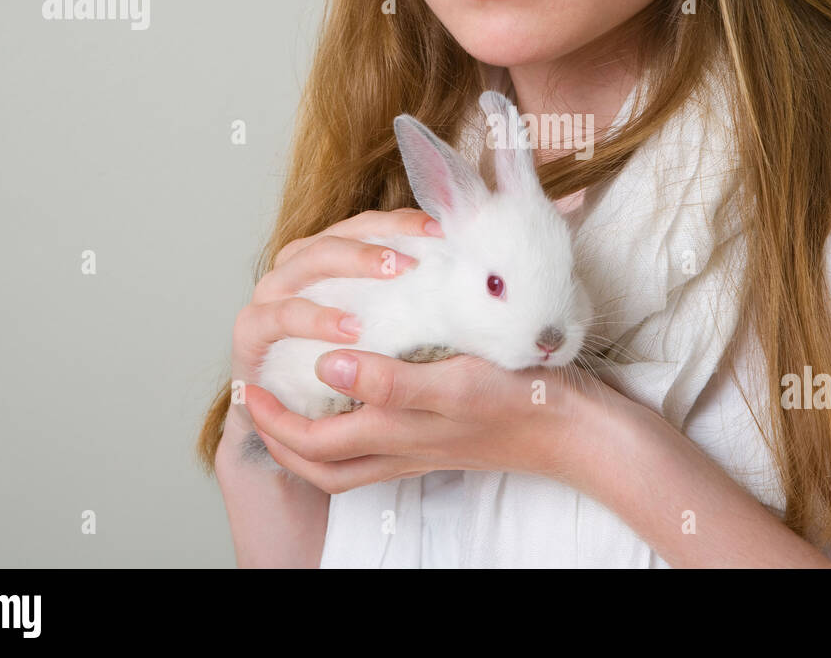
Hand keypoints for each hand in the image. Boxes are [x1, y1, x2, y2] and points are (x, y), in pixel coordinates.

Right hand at [225, 207, 442, 438]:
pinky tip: (351, 329)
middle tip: (417, 256)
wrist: (290, 417)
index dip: (402, 222)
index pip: (365, 224)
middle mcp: (295, 266)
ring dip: (350, 267)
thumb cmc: (343, 366)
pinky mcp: (251, 330)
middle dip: (378, 241)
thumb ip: (408, 296)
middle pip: (336, 236)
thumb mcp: (381, 327)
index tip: (442, 230)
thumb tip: (467, 271)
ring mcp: (269, 295)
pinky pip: (281, 317)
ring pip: (306, 264)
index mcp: (326, 255)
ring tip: (395, 277)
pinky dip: (316, 319)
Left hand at [242, 347, 601, 493]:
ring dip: (313, 439)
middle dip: (281, 439)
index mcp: (398, 432)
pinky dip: (355, 426)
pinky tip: (365, 391)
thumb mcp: (455, 381)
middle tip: (260, 401)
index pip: (313, 442)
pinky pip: (381, 444)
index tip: (252, 384)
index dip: (274, 419)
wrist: (578, 428)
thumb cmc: (522, 398)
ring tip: (299, 402)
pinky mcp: (445, 435)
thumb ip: (391, 379)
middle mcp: (403, 446)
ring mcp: (424, 446)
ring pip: (349, 459)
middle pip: (322, 464)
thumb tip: (327, 366)